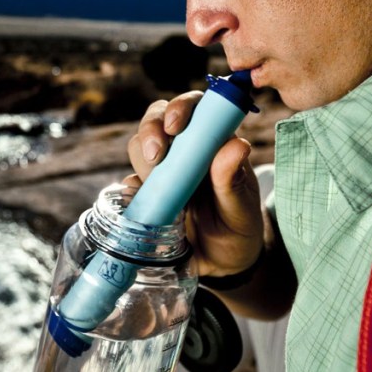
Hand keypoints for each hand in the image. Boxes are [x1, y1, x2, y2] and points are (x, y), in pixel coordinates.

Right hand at [125, 91, 265, 279]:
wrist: (223, 263)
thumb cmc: (239, 228)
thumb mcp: (242, 208)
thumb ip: (233, 180)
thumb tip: (236, 145)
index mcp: (213, 142)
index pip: (195, 108)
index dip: (180, 107)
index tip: (175, 126)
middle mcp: (185, 149)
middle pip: (156, 119)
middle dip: (150, 131)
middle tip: (156, 158)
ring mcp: (163, 170)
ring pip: (139, 147)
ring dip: (142, 162)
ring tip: (159, 189)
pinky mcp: (147, 192)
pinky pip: (129, 182)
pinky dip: (131, 190)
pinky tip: (144, 205)